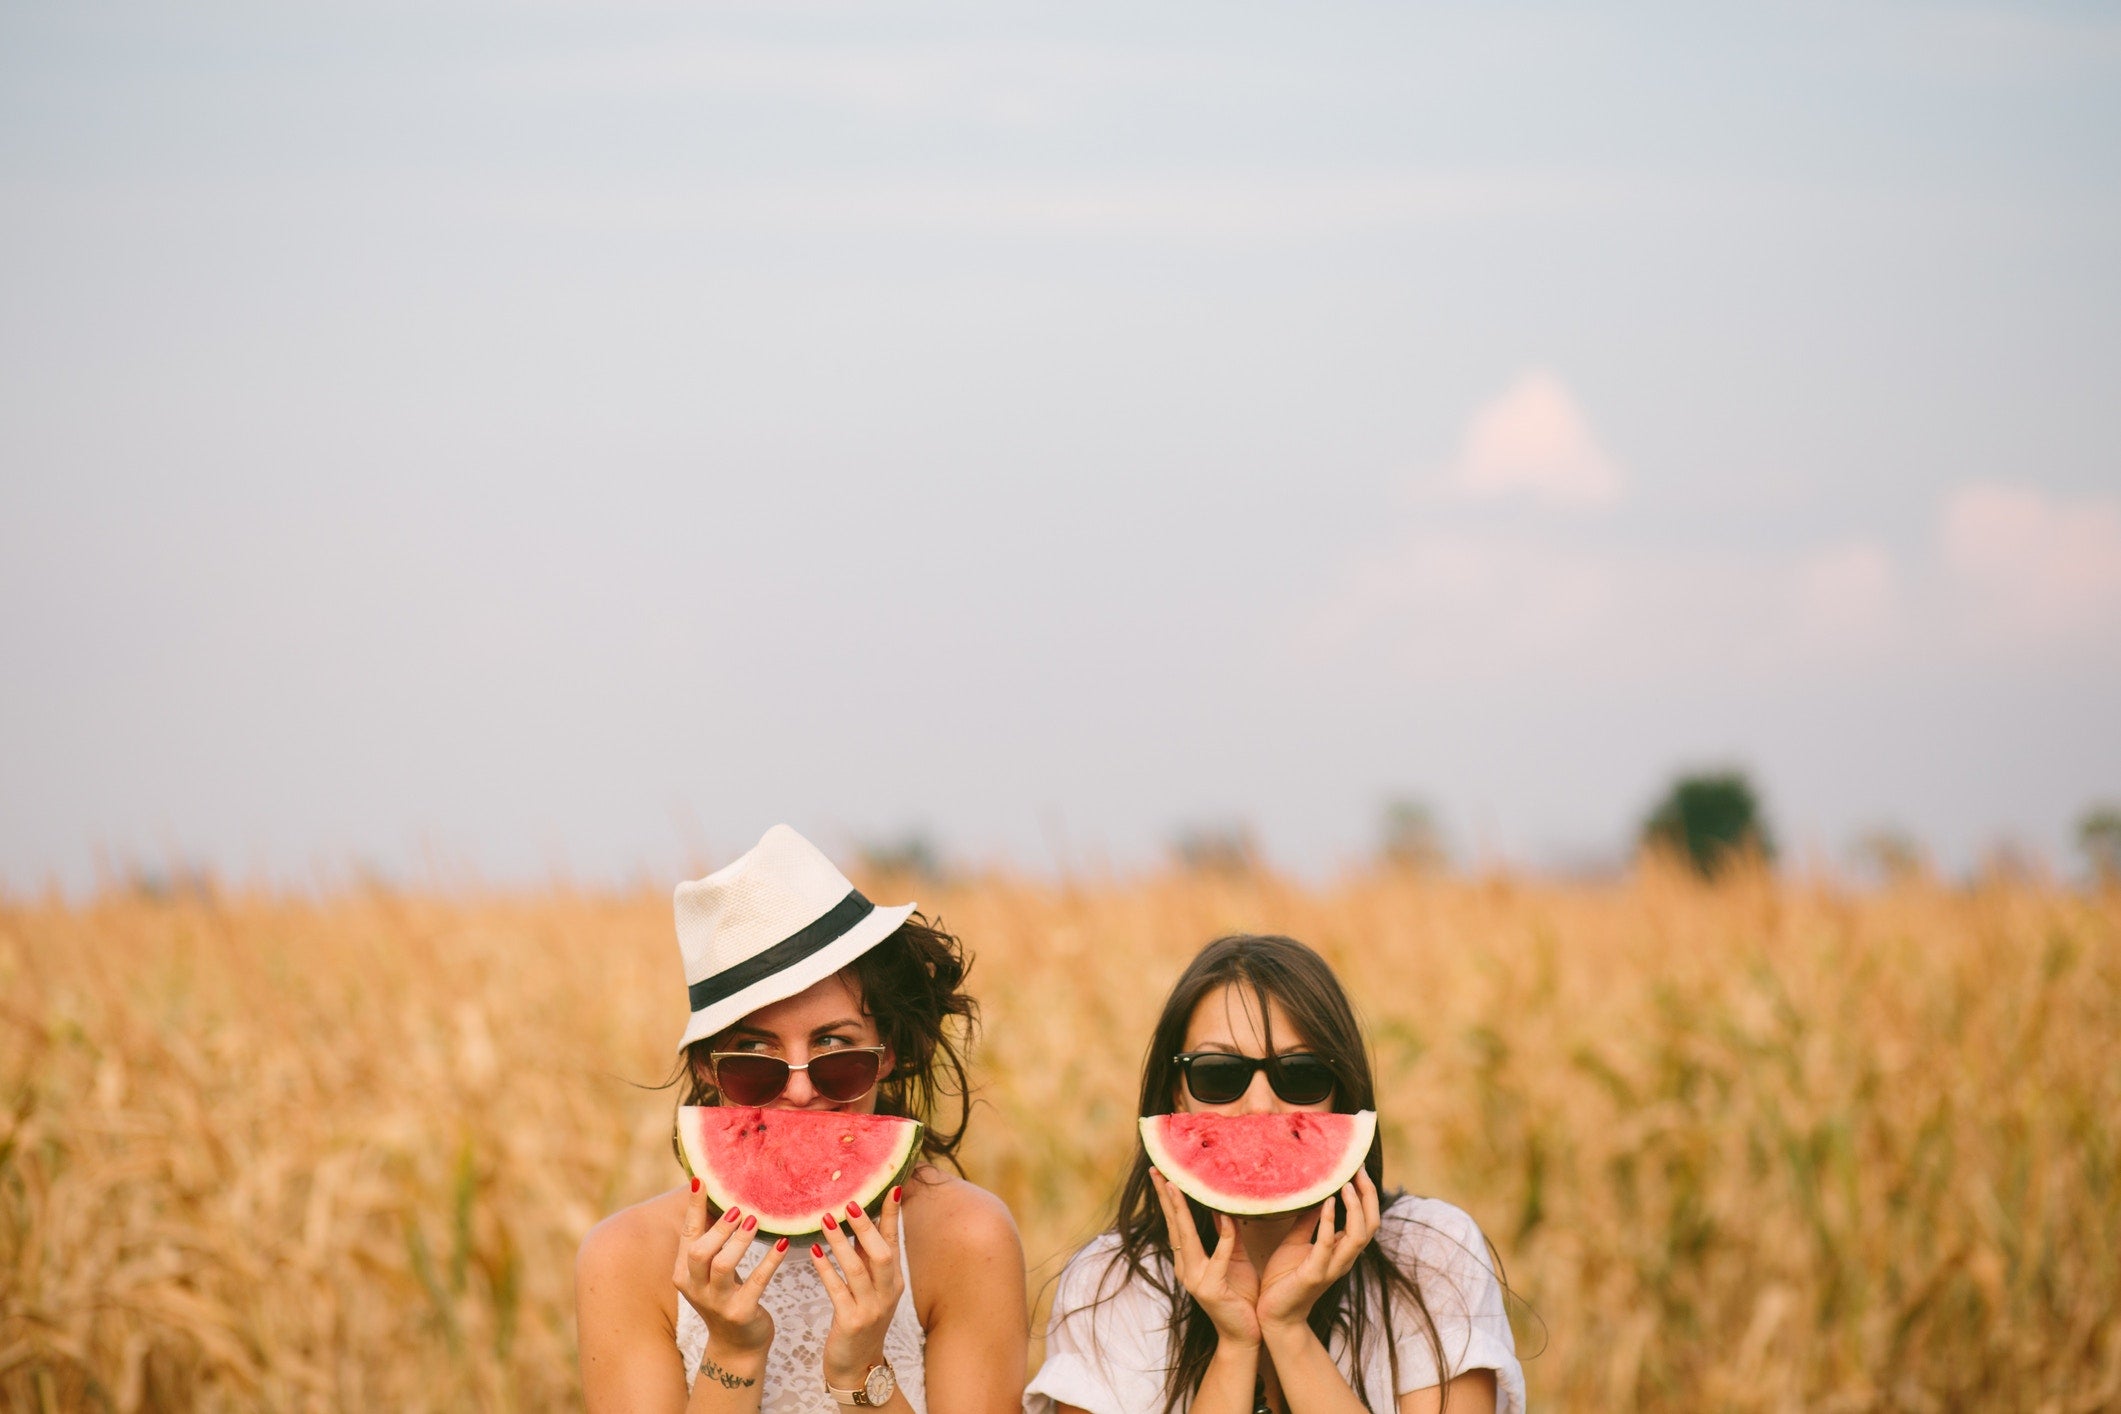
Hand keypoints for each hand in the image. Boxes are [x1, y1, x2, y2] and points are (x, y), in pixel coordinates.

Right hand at [674, 1181, 790, 1359]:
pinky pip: (756, 1282)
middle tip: (738, 1209)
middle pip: (700, 1252)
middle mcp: (695, 1287)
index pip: (688, 1235)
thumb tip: (720, 1196)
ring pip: (723, 1266)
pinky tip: (783, 1245)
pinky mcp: (741, 1312)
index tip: (701, 1180)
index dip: (694, 1208)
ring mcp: (717, 1302)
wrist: (736, 1345)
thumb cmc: (725, 1296)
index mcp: (684, 1272)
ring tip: (755, 1221)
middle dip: (719, 1228)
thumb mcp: (710, 1272)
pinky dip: (770, 1261)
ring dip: (740, 1241)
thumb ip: (711, 1240)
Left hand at [812, 1185, 905, 1388]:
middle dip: (865, 1227)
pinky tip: (815, 1252)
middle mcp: (888, 1291)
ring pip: (857, 1270)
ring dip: (841, 1243)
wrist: (858, 1366)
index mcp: (894, 1279)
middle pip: (881, 1253)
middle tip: (850, 1203)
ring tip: (825, 1219)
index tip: (891, 1185)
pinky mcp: (851, 1323)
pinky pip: (838, 1291)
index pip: (894, 1240)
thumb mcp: (872, 1288)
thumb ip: (866, 1258)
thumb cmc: (861, 1319)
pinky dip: (826, 1270)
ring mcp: (871, 1309)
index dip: (892, 1214)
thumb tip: (858, 1220)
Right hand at [1150, 1168, 1261, 1348]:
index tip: (1162, 1173)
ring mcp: (1195, 1280)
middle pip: (1174, 1226)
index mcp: (1189, 1261)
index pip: (1176, 1224)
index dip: (1169, 1199)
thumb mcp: (1233, 1258)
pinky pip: (1218, 1258)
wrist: (1246, 1334)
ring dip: (1180, 1210)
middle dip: (1165, 1197)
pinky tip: (1226, 1219)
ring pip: (1187, 1237)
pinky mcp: (1211, 1289)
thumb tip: (1221, 1206)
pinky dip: (1223, 1238)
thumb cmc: (1242, 1296)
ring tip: (1175, 1186)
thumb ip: (1227, 1235)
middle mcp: (1186, 1268)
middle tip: (1157, 1170)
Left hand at [1256, 1169, 1380, 1334]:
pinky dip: (1331, 1222)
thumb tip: (1316, 1193)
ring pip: (1359, 1235)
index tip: (1357, 1168)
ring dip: (1355, 1208)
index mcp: (1341, 1251)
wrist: (1273, 1314)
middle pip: (1371, 1224)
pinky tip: (1328, 1203)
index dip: (1367, 1194)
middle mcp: (1343, 1259)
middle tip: (1358, 1169)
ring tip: (1346, 1185)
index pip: (1367, 1219)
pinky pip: (1327, 1245)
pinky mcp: (1315, 1274)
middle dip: (1368, 1196)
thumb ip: (1308, 1221)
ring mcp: (1332, 1267)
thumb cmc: (1284, 1279)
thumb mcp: (1297, 1242)